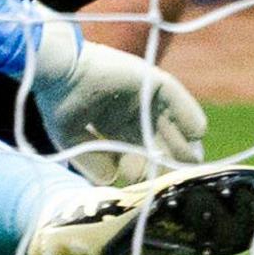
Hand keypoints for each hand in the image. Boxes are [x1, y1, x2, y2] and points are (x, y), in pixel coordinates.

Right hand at [28, 24, 206, 183]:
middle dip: (168, 159)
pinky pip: (177, 98)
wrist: (57, 72)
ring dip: (182, 141)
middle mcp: (131, 109)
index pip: (137, 149)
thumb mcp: (72, 138)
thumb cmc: (59, 103)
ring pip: (171, 122)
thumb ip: (92, 159)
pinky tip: (196, 134)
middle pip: (159, 138)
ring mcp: (143, 94)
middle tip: (176, 176)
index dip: (144, 167)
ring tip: (190, 160)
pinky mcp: (150, 79)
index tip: (145, 182)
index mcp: (112, 122)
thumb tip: (111, 178)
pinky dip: (189, 115)